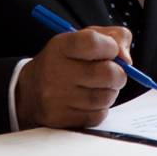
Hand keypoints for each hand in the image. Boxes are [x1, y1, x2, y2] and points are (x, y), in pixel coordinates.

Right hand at [15, 25, 131, 128]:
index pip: (93, 42)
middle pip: (106, 73)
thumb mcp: (84, 38)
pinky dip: (100, 109)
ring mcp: (56, 97)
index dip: (111, 47)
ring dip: (110, 93)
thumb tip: (126, 59)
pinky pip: (96, 116)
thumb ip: (114, 37)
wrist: (30, 91)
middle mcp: (55, 70)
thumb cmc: (66, 60)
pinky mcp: (60, 118)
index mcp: (61, 46)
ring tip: (100, 88)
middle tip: (113, 74)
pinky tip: (90, 102)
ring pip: (105, 97)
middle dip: (118, 74)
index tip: (111, 51)